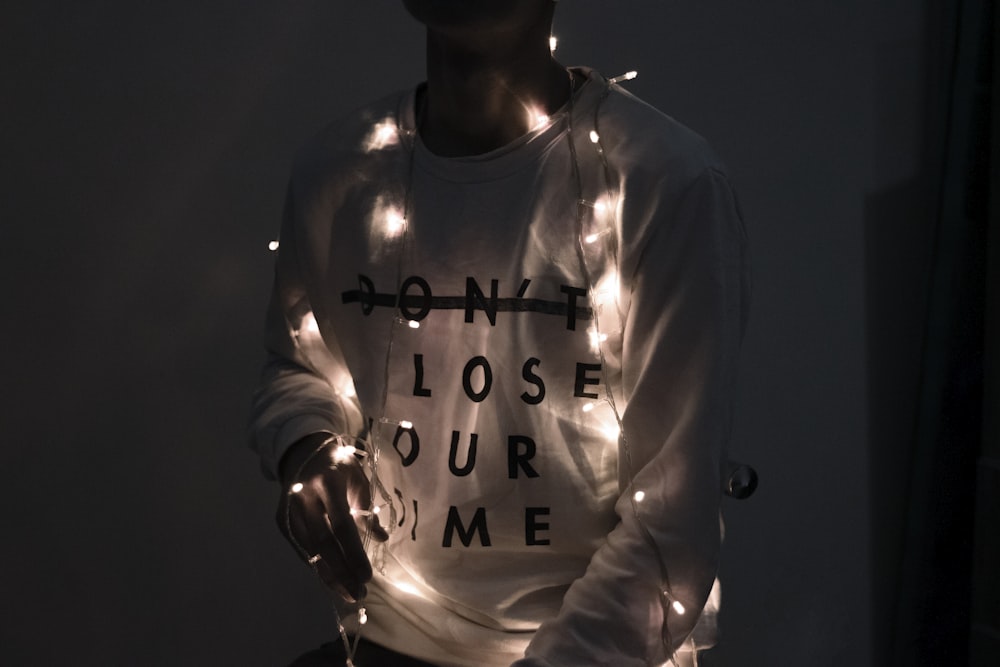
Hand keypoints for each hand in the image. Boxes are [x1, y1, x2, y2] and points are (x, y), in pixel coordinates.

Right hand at [276, 434, 388, 601]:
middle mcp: (304, 496)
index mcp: (328, 482)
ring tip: (347, 593)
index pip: (342, 525)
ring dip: (328, 575)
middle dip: (341, 572)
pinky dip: (316, 564)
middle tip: (358, 594)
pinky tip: (331, 579)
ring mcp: (289, 508)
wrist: (303, 452)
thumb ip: (368, 510)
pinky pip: (301, 547)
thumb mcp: (358, 481)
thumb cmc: (339, 467)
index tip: (367, 577)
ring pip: (309, 549)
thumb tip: (381, 538)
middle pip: (323, 542)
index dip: (353, 554)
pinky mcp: (281, 518)